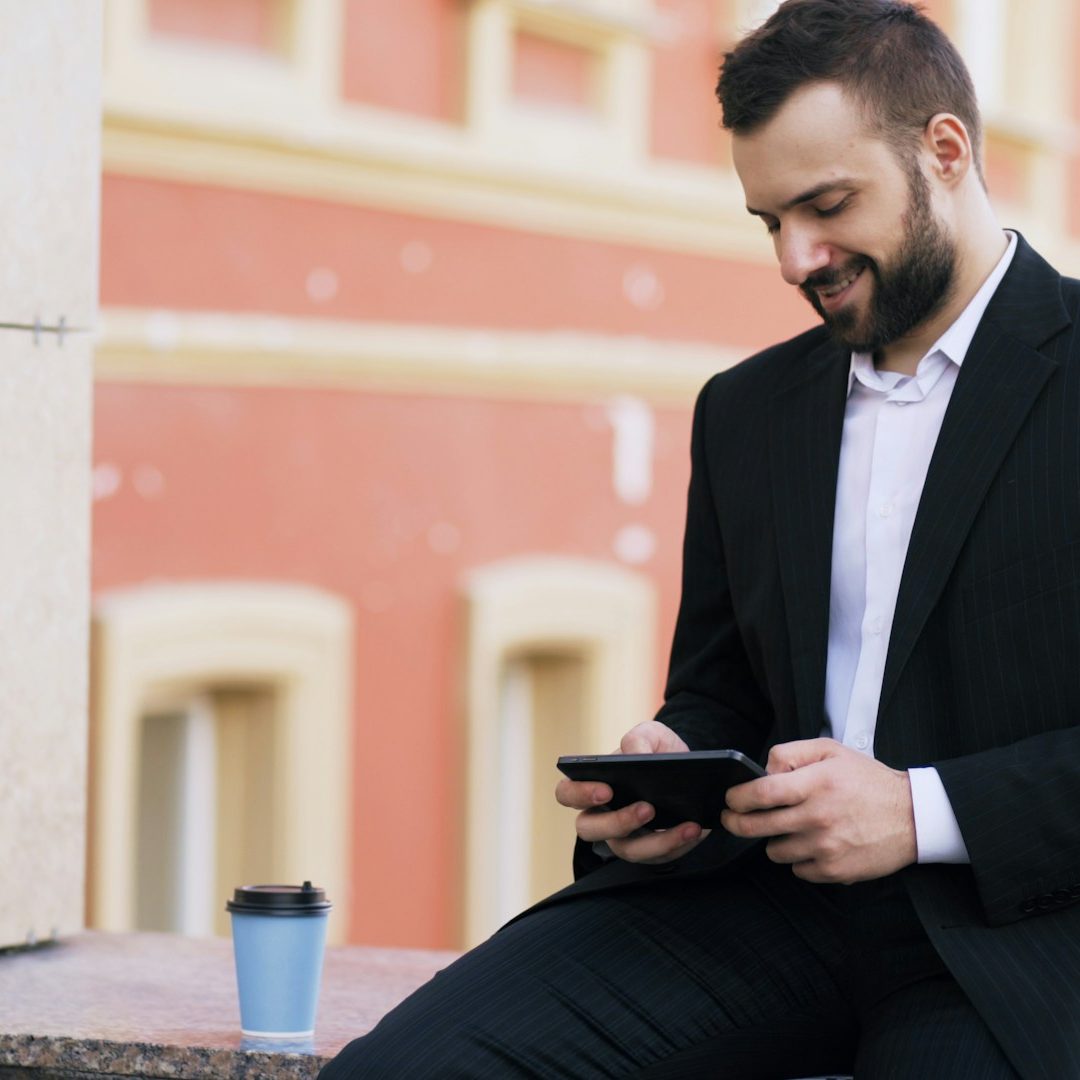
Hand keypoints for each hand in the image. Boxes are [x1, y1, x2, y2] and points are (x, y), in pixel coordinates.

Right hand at [555, 721, 707, 863]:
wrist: (689, 770)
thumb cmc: (658, 752)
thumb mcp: (652, 735)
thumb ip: (639, 738)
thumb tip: (635, 755)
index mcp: (593, 784)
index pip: (567, 793)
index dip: (579, 794)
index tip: (606, 789)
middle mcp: (602, 815)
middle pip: (588, 829)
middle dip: (616, 822)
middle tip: (646, 808)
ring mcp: (624, 837)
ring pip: (626, 850)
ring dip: (655, 840)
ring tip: (683, 824)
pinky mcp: (650, 851)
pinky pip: (658, 856)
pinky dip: (677, 843)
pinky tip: (693, 828)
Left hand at [720, 738, 915, 882]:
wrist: (912, 816)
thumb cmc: (867, 781)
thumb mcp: (830, 751)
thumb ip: (791, 753)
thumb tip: (763, 771)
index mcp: (816, 783)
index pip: (760, 793)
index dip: (736, 798)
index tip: (730, 799)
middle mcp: (818, 817)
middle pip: (757, 826)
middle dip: (737, 822)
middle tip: (733, 818)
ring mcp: (826, 847)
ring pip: (774, 851)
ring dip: (776, 839)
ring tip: (791, 827)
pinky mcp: (835, 871)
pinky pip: (797, 870)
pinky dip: (799, 858)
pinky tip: (813, 844)